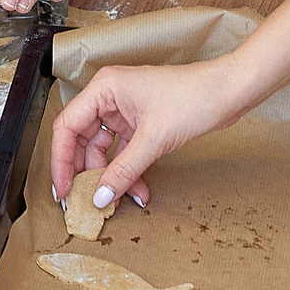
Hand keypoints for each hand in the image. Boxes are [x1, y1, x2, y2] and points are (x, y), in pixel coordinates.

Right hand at [48, 60, 249, 209]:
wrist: (229, 92)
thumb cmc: (194, 97)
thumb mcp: (153, 140)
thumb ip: (123, 170)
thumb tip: (100, 196)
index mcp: (104, 88)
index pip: (67, 126)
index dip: (61, 161)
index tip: (64, 189)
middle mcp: (110, 97)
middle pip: (82, 140)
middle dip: (87, 172)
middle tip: (84, 200)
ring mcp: (125, 110)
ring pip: (105, 150)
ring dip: (112, 176)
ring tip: (120, 200)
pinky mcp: (141, 122)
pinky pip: (124, 152)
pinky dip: (129, 171)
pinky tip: (138, 190)